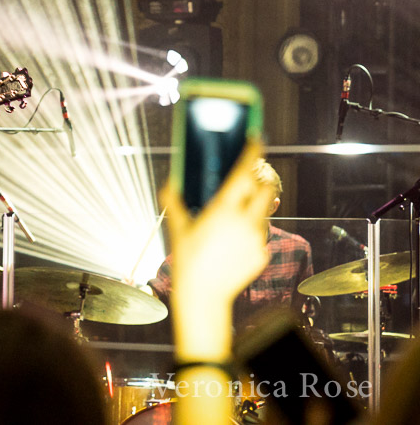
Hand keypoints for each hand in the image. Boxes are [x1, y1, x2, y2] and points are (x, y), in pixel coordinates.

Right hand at [162, 141, 274, 308]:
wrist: (203, 295)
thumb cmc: (188, 260)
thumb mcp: (178, 227)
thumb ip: (174, 201)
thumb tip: (169, 182)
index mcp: (223, 209)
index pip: (244, 173)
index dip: (253, 152)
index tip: (257, 139)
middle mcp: (245, 221)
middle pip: (265, 189)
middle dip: (262, 179)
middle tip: (251, 177)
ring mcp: (256, 238)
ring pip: (262, 212)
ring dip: (253, 208)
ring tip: (233, 218)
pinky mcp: (262, 253)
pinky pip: (260, 234)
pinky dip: (250, 232)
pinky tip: (232, 243)